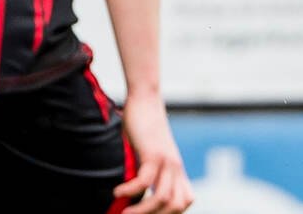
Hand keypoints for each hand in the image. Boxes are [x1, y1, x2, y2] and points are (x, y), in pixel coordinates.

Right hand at [114, 96, 192, 212]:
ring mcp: (166, 161)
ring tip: (124, 213)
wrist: (145, 100)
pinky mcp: (153, 153)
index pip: (186, 201)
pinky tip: (117, 191)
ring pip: (163, 198)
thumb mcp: (148, 155)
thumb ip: (145, 174)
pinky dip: (129, 191)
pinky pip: (144, 181)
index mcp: (177, 170)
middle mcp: (175, 168)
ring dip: (141, 211)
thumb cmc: (144, 129)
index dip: (171, 213)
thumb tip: (130, 196)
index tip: (151, 213)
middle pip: (177, 205)